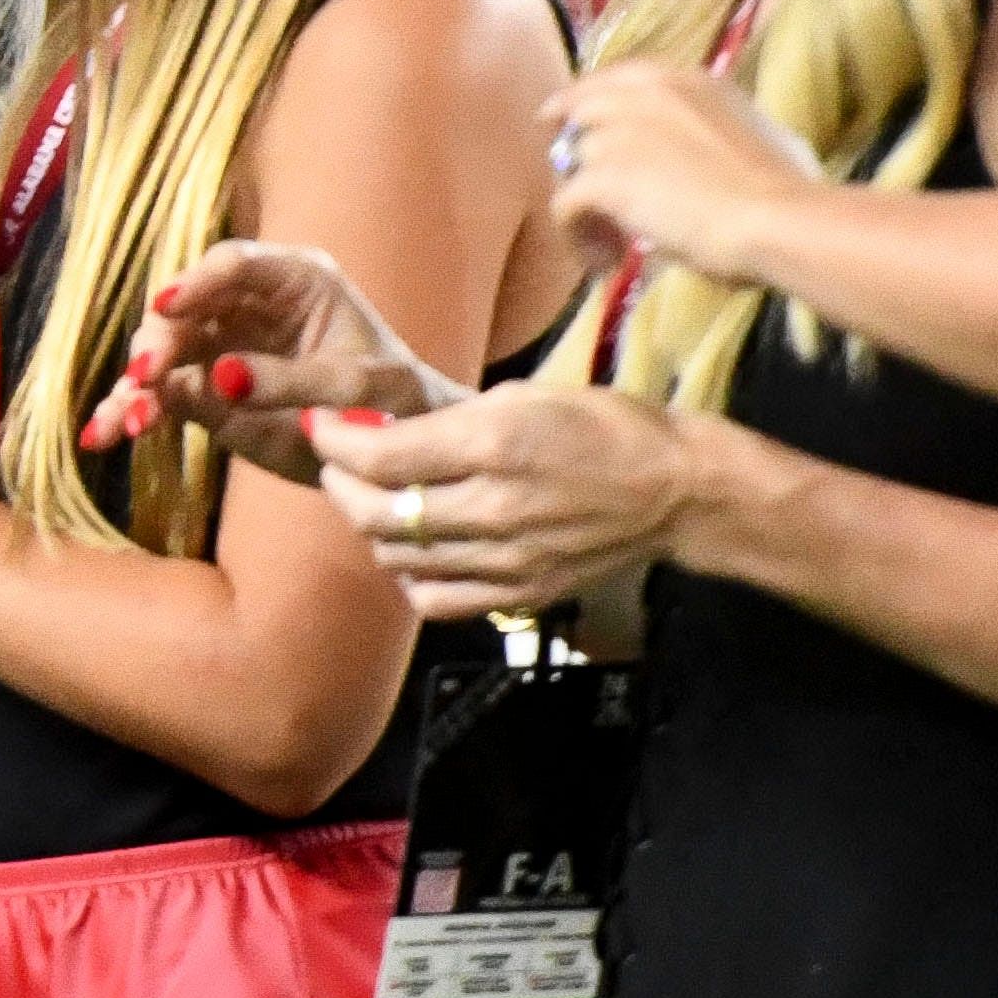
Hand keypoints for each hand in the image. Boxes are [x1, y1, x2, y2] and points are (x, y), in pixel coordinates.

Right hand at [107, 239, 462, 483]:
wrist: (400, 455)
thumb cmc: (395, 404)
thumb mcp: (356, 388)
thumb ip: (289, 379)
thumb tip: (217, 377)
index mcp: (295, 281)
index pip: (233, 265)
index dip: (195, 283)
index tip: (166, 307)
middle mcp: (249, 306)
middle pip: (184, 308)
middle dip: (158, 341)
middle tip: (145, 376)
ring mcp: (222, 347)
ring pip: (161, 352)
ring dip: (135, 385)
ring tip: (125, 422)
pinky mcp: (206, 390)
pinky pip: (160, 396)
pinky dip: (132, 413)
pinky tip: (103, 435)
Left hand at [310, 381, 694, 620]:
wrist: (675, 490)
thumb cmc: (602, 425)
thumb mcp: (522, 397)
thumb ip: (448, 420)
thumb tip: (382, 429)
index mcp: (493, 445)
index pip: (381, 456)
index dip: (336, 443)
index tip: (321, 430)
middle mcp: (493, 508)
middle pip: (378, 513)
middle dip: (341, 487)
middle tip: (339, 467)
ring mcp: (507, 560)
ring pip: (398, 558)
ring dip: (372, 529)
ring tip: (377, 503)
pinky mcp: (520, 594)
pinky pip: (437, 601)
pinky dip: (410, 577)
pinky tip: (415, 552)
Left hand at [548, 62, 818, 284]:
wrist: (777, 217)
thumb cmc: (784, 185)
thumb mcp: (756, 132)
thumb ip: (716, 129)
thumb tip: (716, 149)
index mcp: (680, 81)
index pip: (612, 81)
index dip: (589, 108)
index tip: (579, 131)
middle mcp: (640, 95)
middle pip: (576, 113)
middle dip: (575, 150)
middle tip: (590, 191)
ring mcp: (616, 135)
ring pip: (568, 163)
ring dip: (584, 201)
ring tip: (610, 239)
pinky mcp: (601, 178)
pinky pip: (564, 206)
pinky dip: (578, 236)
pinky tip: (606, 260)